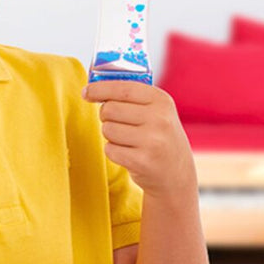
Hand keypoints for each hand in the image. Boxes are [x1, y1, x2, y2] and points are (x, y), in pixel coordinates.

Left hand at [82, 80, 195, 198]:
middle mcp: (160, 119)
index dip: (99, 89)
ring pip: (107, 129)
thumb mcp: (155, 110)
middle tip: (118, 123)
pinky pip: (109, 149)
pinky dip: (113, 151)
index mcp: (161, 100)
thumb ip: (129, 96)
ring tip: (127, 140)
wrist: (177, 174)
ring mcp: (153, 141)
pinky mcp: (143, 162)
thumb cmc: (158, 135)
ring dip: (110, 135)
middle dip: (106, 116)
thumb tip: (91, 88)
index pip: (122, 88)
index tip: (86, 92)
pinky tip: (129, 154)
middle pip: (109, 109)